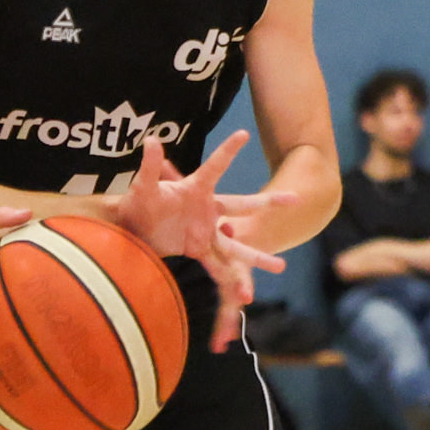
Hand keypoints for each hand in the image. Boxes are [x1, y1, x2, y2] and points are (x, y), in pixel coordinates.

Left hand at [117, 131, 279, 350]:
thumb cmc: (138, 204)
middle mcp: (208, 210)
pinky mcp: (199, 249)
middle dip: (269, 204)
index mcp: (197, 188)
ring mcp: (206, 231)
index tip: (243, 134)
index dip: (228, 150)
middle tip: (296, 199)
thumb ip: (150, 167)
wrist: (132, 229)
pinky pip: (217, 266)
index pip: (215, 166)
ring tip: (281, 267)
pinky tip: (245, 295)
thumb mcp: (143, 187)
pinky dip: (229, 280)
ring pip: (237, 246)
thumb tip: (151, 140)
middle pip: (244, 206)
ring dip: (258, 257)